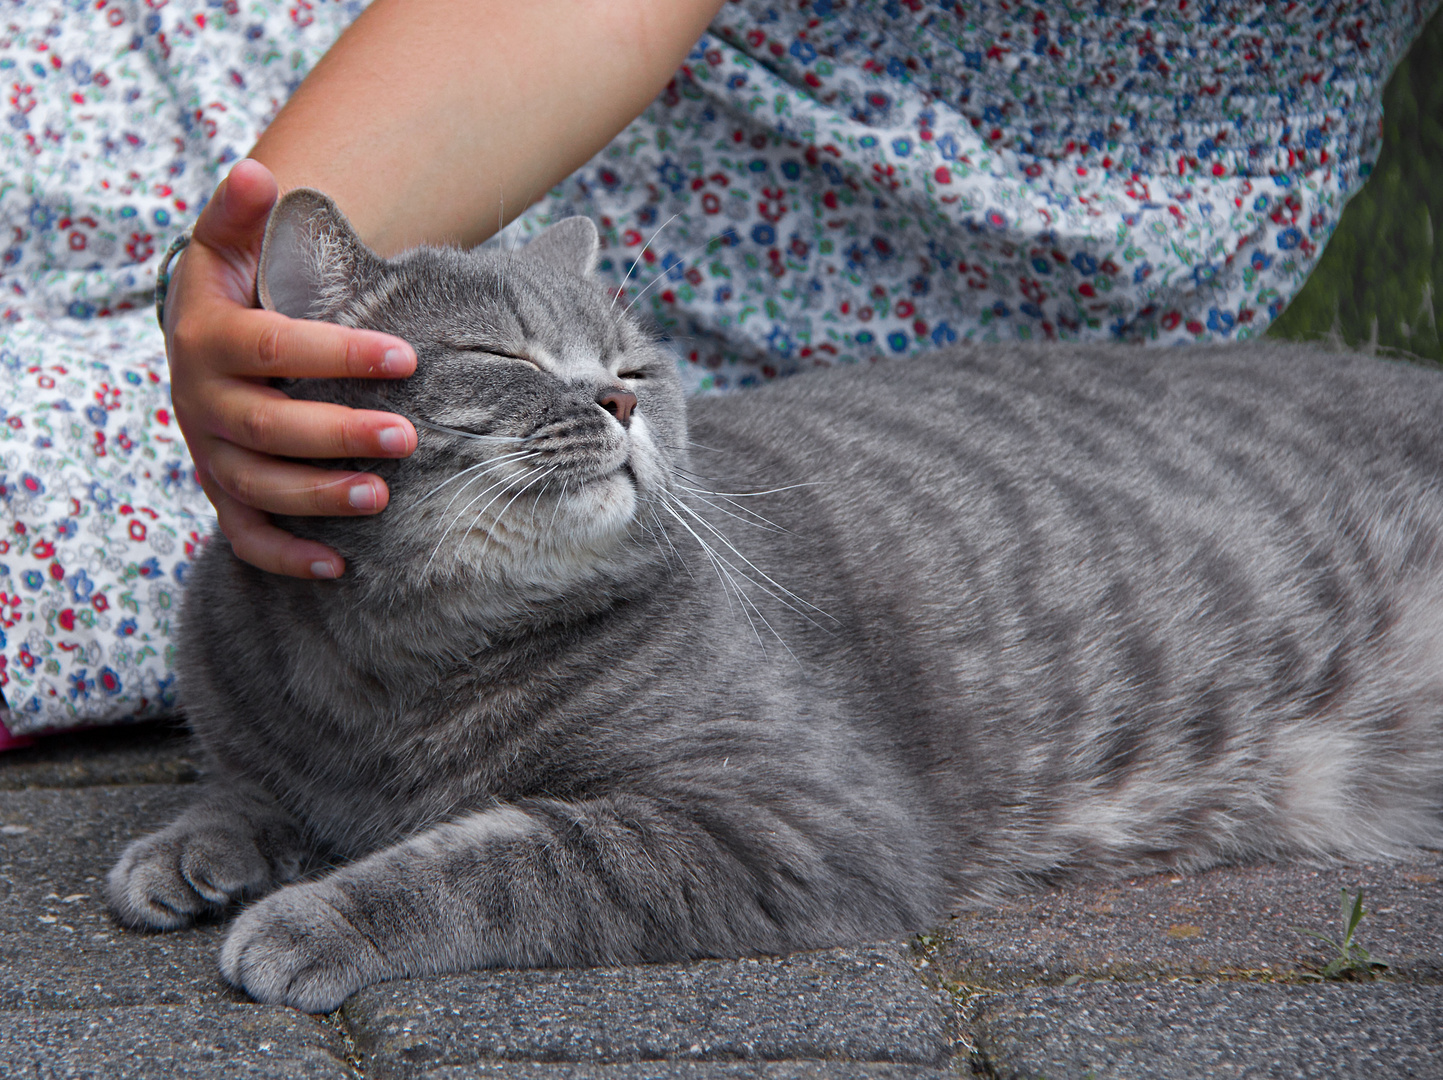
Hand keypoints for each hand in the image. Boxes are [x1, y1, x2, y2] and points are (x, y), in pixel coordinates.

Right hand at [164, 159, 417, 578]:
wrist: (200, 346)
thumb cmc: (236, 293)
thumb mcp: (229, 248)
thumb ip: (241, 213)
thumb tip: (262, 173)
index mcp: (211, 339)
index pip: (276, 347)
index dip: (339, 354)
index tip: (407, 357)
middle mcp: (203, 403)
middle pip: (269, 427)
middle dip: (340, 434)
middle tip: (411, 436)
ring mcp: (211, 455)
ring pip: (260, 487)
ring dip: (320, 497)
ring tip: (383, 497)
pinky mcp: (223, 495)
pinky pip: (247, 537)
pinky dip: (287, 556)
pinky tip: (339, 568)